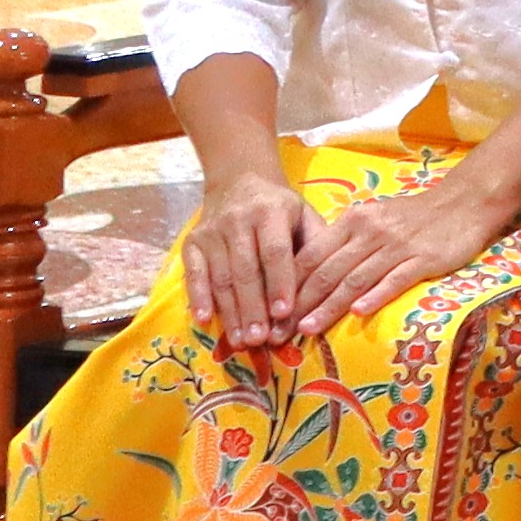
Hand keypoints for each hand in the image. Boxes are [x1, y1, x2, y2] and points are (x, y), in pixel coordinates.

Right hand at [174, 166, 323, 351]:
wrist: (240, 180)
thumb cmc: (281, 208)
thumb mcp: (305, 215)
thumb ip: (315, 245)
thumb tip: (329, 282)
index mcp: (272, 212)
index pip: (275, 253)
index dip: (279, 283)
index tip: (284, 313)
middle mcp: (238, 221)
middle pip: (245, 270)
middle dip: (253, 307)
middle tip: (260, 339)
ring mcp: (211, 232)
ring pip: (221, 277)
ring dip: (230, 311)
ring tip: (241, 340)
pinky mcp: (192, 243)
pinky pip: (193, 273)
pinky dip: (198, 297)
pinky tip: (205, 320)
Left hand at [277, 165, 514, 343]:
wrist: (464, 203)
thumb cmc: (414, 216)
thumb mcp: (373, 219)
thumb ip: (344, 243)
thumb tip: (309, 276)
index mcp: (353, 221)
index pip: (311, 256)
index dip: (287, 286)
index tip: (271, 313)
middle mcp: (370, 231)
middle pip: (327, 272)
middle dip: (300, 304)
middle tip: (280, 331)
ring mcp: (397, 245)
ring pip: (355, 279)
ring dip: (329, 306)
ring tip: (308, 329)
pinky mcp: (424, 258)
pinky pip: (395, 279)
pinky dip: (375, 296)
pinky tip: (359, 313)